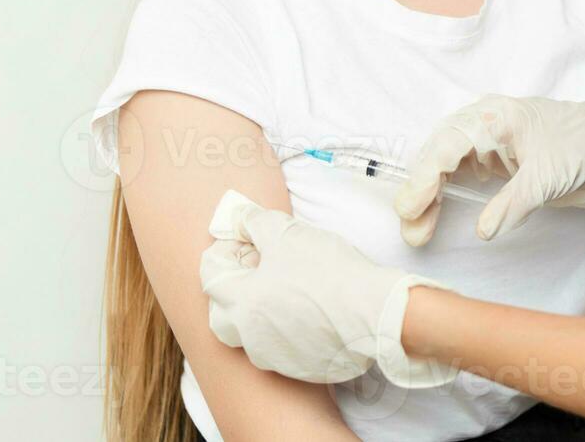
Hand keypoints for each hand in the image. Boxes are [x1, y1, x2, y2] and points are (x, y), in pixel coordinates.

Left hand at [200, 189, 458, 387]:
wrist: (374, 311)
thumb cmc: (330, 271)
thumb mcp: (289, 234)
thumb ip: (256, 222)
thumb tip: (239, 216)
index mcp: (241, 303)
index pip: (210, 276)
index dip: (223, 252)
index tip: (243, 240)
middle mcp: (249, 336)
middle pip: (221, 314)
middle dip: (231, 290)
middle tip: (255, 269)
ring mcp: (273, 356)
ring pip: (250, 332)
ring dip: (257, 310)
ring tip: (284, 289)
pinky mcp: (299, 366)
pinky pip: (279, 345)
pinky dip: (284, 327)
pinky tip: (308, 309)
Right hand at [394, 94, 584, 244]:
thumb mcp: (551, 176)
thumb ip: (514, 203)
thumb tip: (483, 230)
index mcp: (496, 116)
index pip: (448, 144)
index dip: (425, 177)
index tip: (412, 208)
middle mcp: (488, 125)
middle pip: (439, 153)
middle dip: (421, 190)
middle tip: (411, 227)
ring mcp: (493, 144)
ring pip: (446, 165)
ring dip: (430, 196)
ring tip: (418, 230)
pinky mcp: (501, 163)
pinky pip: (462, 175)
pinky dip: (445, 196)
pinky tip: (436, 216)